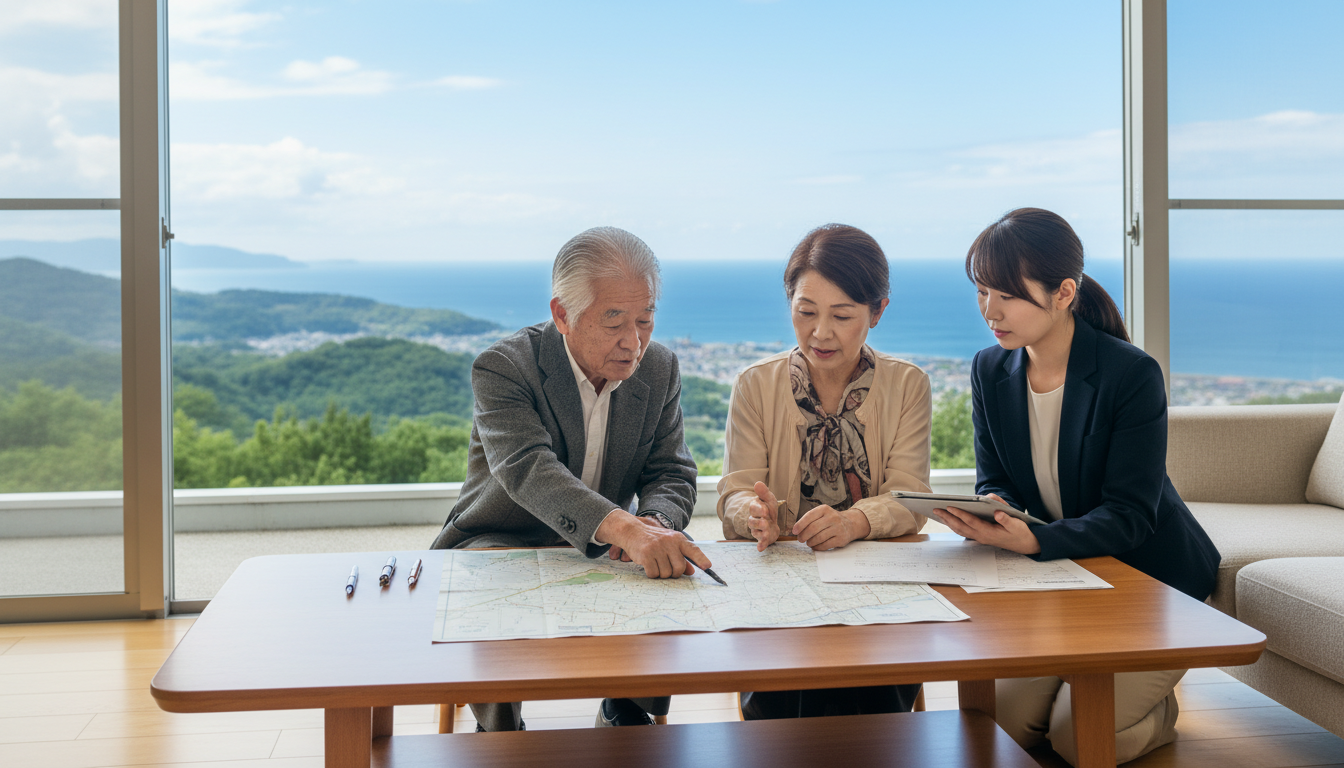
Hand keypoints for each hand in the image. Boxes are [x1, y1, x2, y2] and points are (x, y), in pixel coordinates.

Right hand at [596, 510, 710, 578]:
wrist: (632, 531)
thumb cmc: (653, 541)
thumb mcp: (669, 545)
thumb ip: (681, 557)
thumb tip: (692, 572)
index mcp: (678, 538)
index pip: (693, 549)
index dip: (701, 559)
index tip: (707, 566)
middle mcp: (669, 542)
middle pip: (679, 568)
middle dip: (673, 573)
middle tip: (666, 567)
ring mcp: (657, 548)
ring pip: (666, 573)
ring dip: (661, 573)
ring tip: (655, 563)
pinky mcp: (646, 555)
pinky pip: (654, 574)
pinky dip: (651, 574)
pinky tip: (648, 565)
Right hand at [747, 481, 781, 551]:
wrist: (773, 520)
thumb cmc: (769, 508)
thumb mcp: (769, 498)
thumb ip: (763, 492)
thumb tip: (758, 483)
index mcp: (755, 509)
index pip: (753, 508)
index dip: (759, 510)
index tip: (765, 510)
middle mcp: (754, 520)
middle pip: (752, 522)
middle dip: (759, 522)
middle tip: (766, 521)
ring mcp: (758, 530)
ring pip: (755, 532)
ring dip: (761, 533)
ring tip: (767, 532)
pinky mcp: (763, 538)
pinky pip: (760, 543)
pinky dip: (760, 546)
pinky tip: (760, 548)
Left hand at [792, 504, 870, 550]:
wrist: (850, 524)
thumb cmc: (830, 520)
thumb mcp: (822, 514)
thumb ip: (810, 520)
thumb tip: (796, 531)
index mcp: (825, 509)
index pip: (809, 516)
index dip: (800, 525)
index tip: (794, 531)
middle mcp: (832, 517)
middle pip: (813, 528)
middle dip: (804, 535)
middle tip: (800, 539)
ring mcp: (838, 528)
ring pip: (818, 538)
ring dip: (810, 542)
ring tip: (808, 543)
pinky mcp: (841, 539)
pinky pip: (825, 545)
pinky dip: (817, 547)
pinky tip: (815, 546)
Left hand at [937, 496, 1040, 554]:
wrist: (1026, 544)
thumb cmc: (1021, 532)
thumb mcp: (1017, 524)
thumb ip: (1006, 518)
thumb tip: (996, 510)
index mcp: (990, 532)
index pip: (971, 521)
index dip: (960, 514)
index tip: (949, 507)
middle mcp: (982, 536)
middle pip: (961, 527)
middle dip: (948, 518)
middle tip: (936, 509)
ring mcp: (981, 538)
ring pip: (961, 530)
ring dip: (949, 522)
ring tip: (939, 513)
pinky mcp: (981, 536)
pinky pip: (964, 531)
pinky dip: (955, 525)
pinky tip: (949, 520)